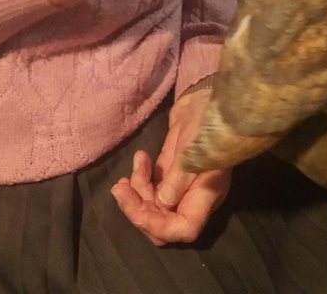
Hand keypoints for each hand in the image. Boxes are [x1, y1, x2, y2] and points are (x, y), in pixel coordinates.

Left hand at [112, 90, 230, 244]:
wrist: (204, 98)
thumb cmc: (204, 124)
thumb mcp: (192, 151)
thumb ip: (177, 181)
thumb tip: (161, 204)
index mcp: (206, 195)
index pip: (184, 228)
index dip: (159, 225)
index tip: (137, 209)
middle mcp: (194, 196)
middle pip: (164, 222)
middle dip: (139, 209)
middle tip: (121, 190)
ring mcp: (181, 185)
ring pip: (154, 205)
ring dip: (137, 191)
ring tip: (131, 168)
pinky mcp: (171, 172)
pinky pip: (152, 187)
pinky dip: (141, 178)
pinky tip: (140, 158)